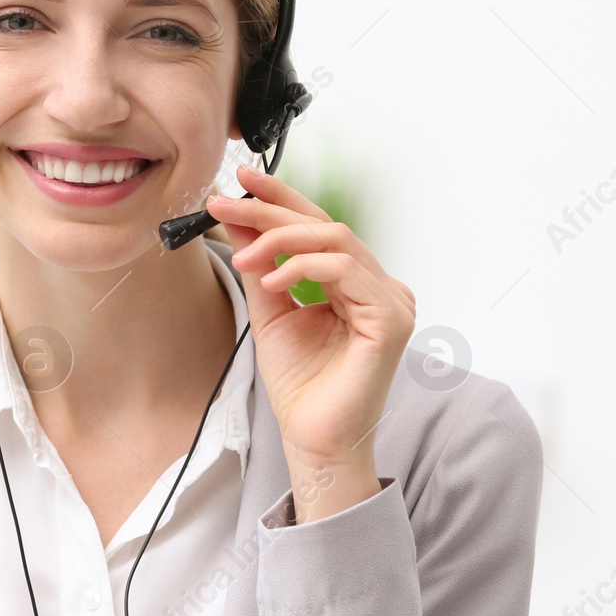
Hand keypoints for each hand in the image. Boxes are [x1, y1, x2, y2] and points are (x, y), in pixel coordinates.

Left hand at [207, 163, 416, 521]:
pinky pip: (347, 270)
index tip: (240, 179)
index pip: (317, 225)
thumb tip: (238, 217)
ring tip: (244, 255)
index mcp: (354, 281)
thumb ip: (260, 262)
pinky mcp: (391, 318)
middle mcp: (378, 284)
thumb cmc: (300, 382)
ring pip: (336, 239)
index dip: (280, 198)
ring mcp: (391, 299)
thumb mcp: (270, 307)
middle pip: (324, 225)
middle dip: (269, 210)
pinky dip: (304, 266)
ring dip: (281, 238)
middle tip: (224, 203)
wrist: (313, 436)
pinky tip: (272, 278)